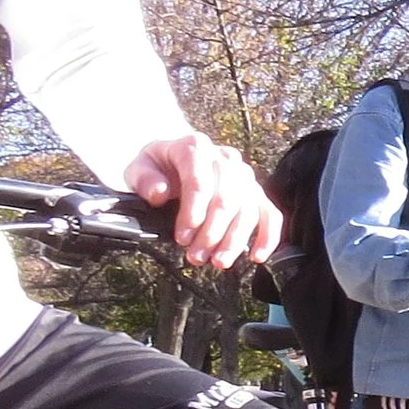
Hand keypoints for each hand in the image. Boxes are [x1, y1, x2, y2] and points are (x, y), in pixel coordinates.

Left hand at [123, 134, 279, 269]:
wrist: (173, 163)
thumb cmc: (157, 168)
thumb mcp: (138, 168)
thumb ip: (144, 178)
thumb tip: (159, 193)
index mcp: (195, 147)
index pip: (200, 181)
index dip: (193, 212)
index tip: (183, 237)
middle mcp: (225, 159)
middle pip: (227, 199)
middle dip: (213, 233)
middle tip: (196, 256)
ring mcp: (244, 176)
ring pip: (249, 211)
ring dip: (234, 241)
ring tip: (218, 262)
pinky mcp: (256, 193)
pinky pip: (270, 214)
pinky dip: (268, 237)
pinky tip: (257, 256)